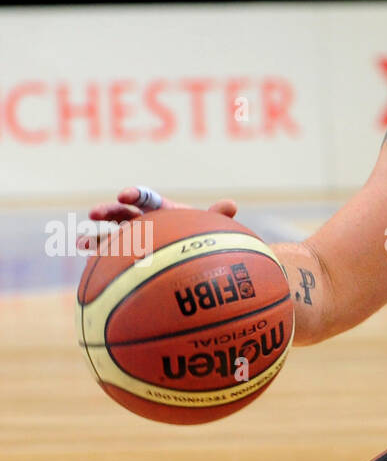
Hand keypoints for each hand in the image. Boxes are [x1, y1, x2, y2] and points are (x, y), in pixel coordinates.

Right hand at [79, 188, 237, 252]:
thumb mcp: (208, 229)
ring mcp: (132, 239)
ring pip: (110, 235)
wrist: (195, 258)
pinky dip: (100, 260)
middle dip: (107, 212)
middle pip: (120, 213)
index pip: (144, 198)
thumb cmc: (200, 239)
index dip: (133, 194)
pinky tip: (90, 266)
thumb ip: (216, 217)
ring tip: (81, 244)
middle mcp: (142, 221)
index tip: (124, 195)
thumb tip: (232, 204)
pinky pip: (111, 258)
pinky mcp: (128, 258)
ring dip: (94, 237)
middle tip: (94, 214)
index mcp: (159, 209)